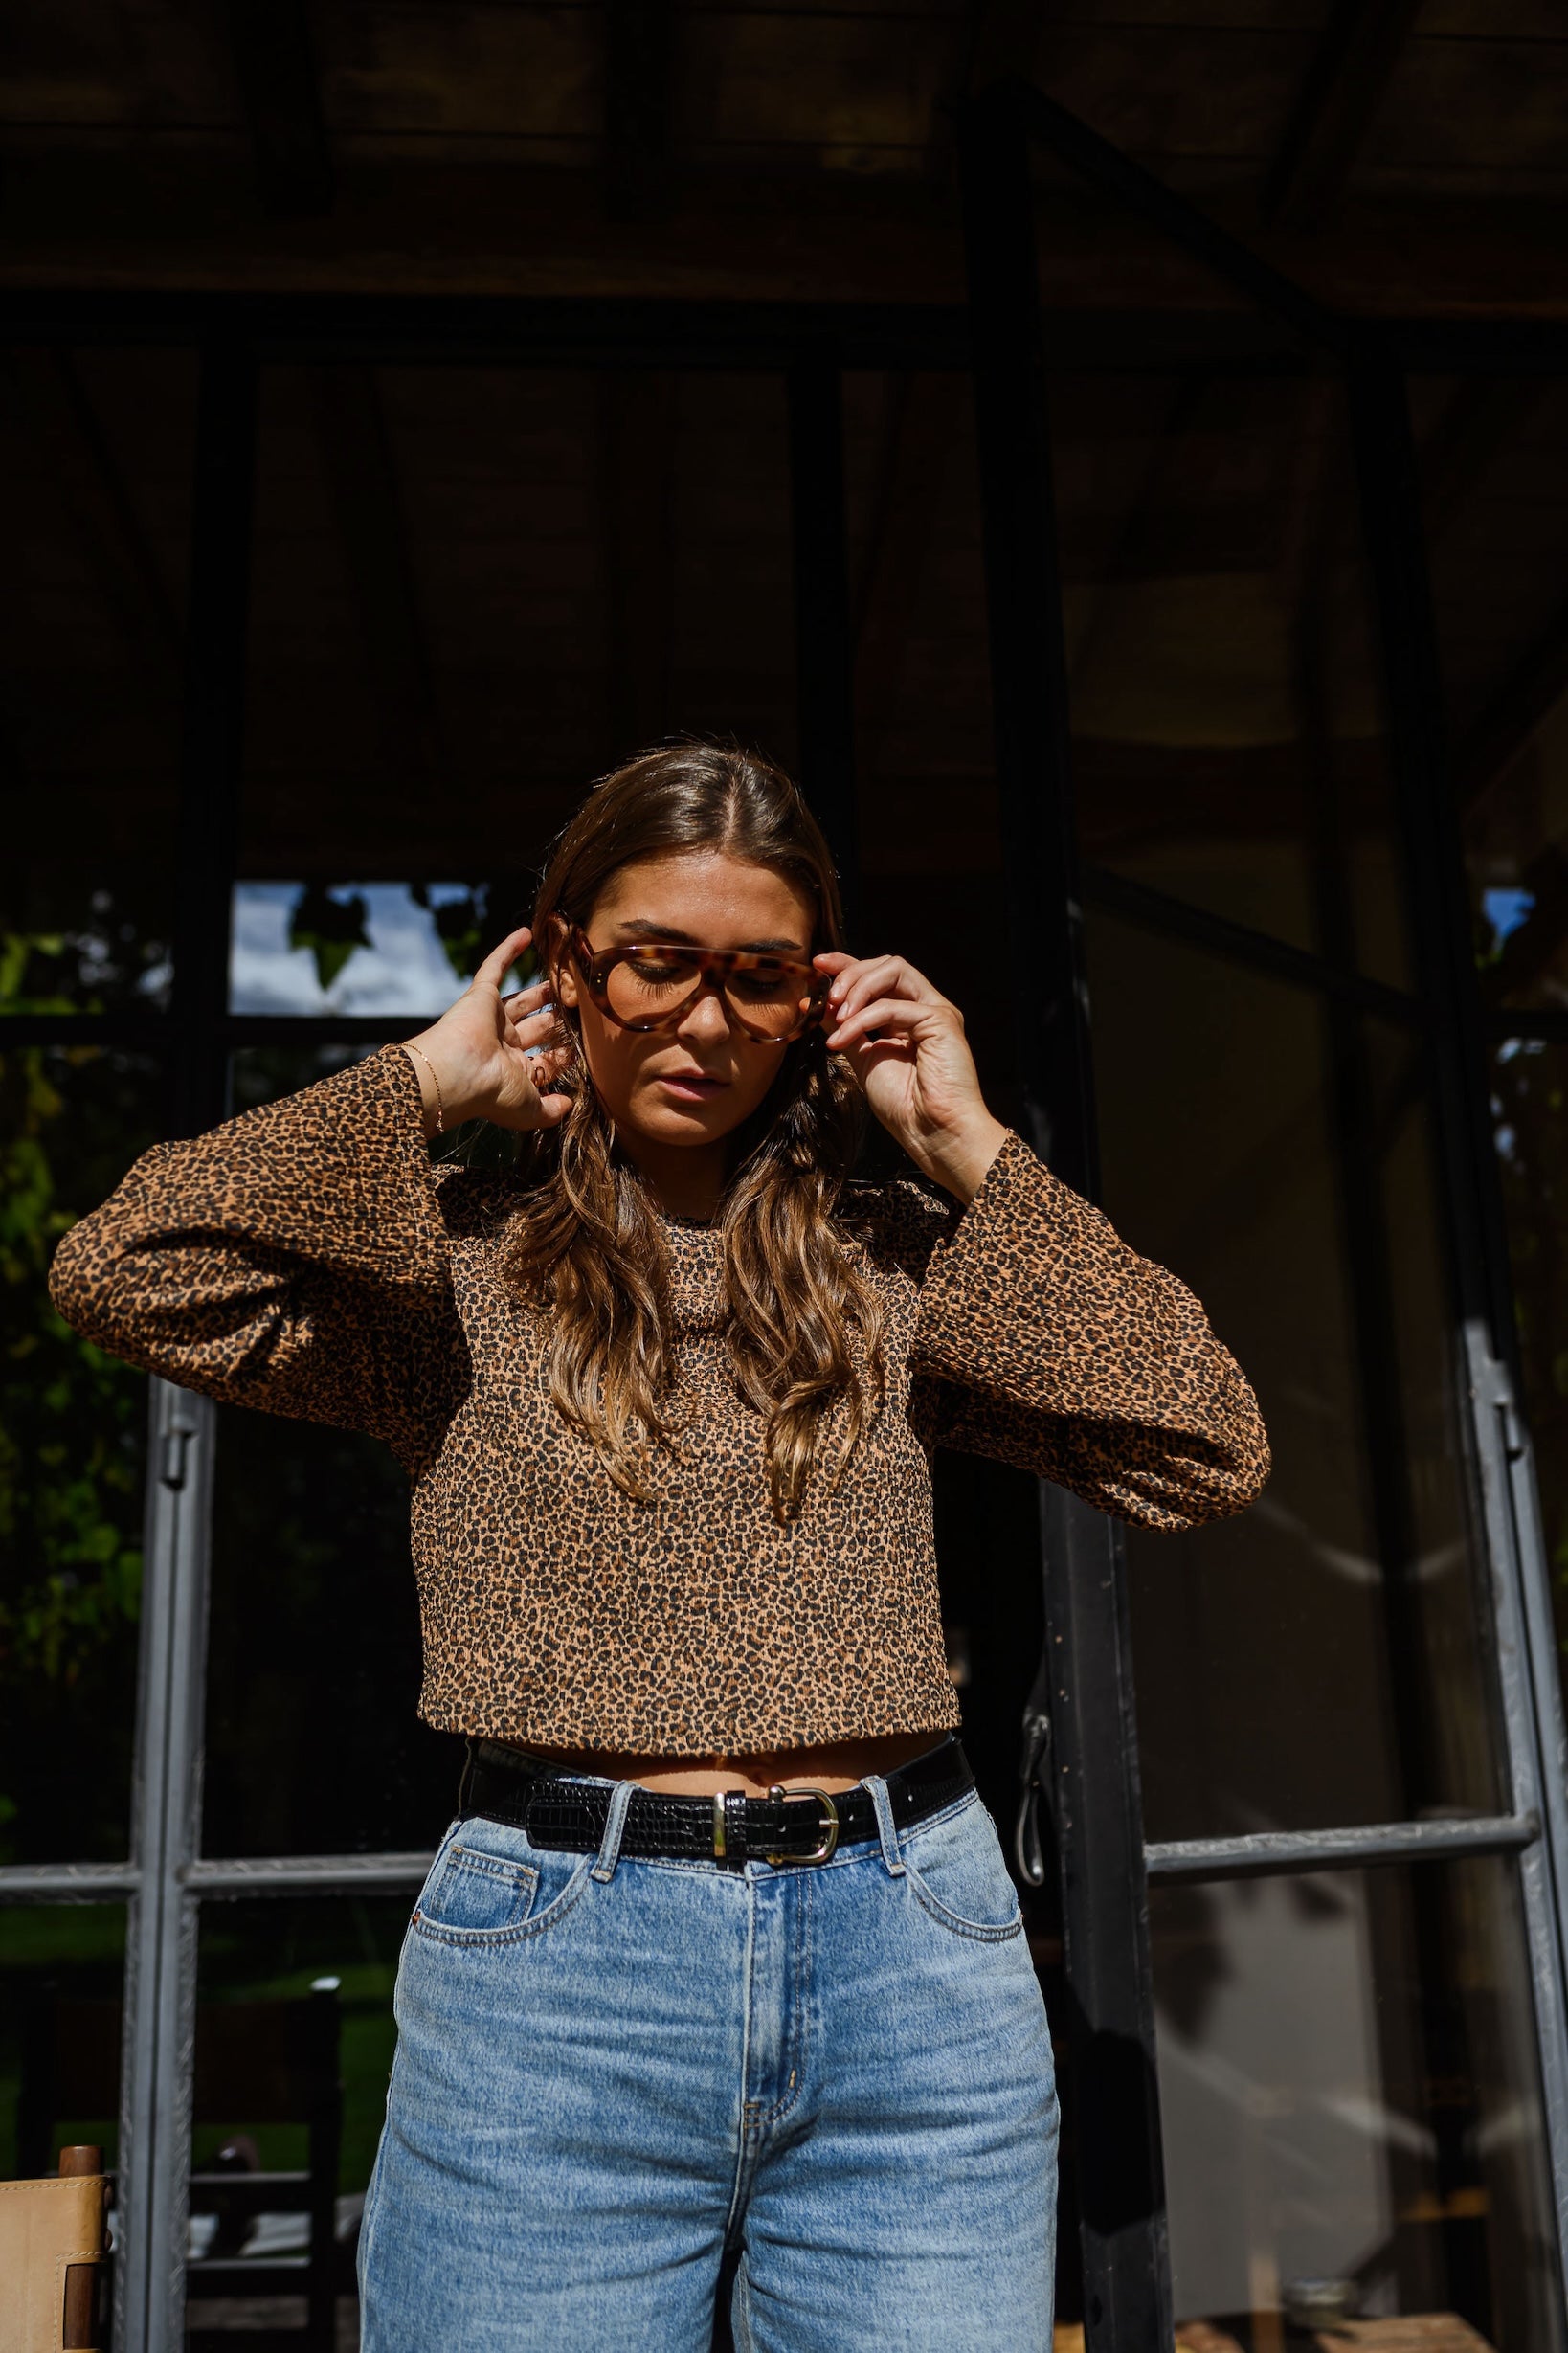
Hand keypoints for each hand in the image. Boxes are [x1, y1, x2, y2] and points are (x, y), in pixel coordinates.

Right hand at [402, 926, 574, 1139]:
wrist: (456, 1075)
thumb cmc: (492, 1095)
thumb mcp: (531, 1110)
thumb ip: (552, 1111)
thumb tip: (569, 1106)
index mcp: (514, 1072)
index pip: (546, 1059)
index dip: (567, 1053)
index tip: (592, 1043)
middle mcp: (504, 1046)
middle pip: (539, 1027)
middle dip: (560, 1018)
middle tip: (584, 1005)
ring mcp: (491, 1020)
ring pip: (523, 999)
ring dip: (544, 989)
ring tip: (567, 976)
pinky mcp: (480, 997)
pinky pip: (494, 968)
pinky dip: (508, 950)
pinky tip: (526, 934)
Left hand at [816, 951, 1007, 1201]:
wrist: (931, 1133)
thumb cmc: (904, 1106)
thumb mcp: (863, 1060)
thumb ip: (844, 1030)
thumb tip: (815, 1004)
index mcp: (906, 1017)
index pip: (878, 976)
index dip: (847, 964)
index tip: (817, 966)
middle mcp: (923, 1008)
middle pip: (886, 965)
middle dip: (850, 973)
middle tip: (826, 996)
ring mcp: (935, 1011)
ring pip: (894, 971)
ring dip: (857, 988)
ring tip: (836, 1015)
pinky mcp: (942, 1021)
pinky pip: (894, 1007)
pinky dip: (863, 1019)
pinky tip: (843, 1038)